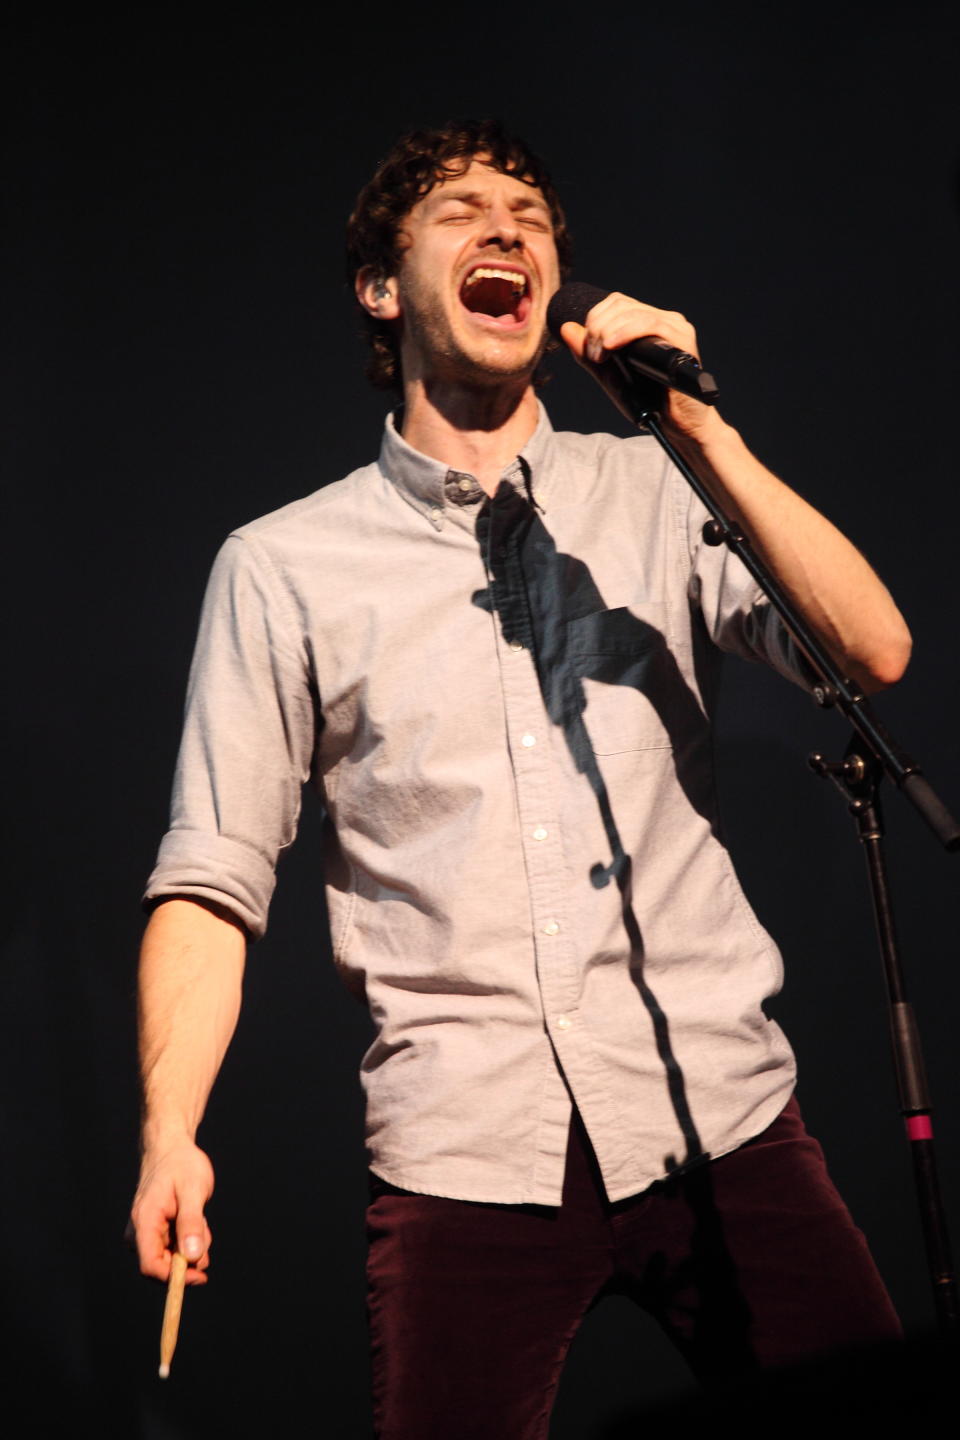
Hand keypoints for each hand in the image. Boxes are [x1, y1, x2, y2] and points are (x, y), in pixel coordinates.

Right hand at [130, 1139, 214, 1285]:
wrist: (171, 1147)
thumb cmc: (182, 1165)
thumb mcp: (192, 1190)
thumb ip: (191, 1223)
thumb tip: (192, 1257)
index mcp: (144, 1222)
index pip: (151, 1266)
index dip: (175, 1277)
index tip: (200, 1275)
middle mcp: (139, 1232)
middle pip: (162, 1266)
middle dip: (188, 1258)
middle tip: (204, 1231)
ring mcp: (145, 1232)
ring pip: (170, 1258)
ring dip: (191, 1246)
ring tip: (199, 1217)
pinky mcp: (153, 1231)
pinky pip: (172, 1247)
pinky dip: (188, 1239)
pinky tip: (193, 1217)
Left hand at [559, 291, 720, 441]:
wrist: (677, 426)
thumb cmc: (649, 403)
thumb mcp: (610, 378)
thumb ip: (588, 355)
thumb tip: (566, 328)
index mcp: (646, 323)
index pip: (614, 303)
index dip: (594, 318)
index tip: (588, 349)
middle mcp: (662, 319)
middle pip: (620, 304)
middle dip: (597, 327)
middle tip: (593, 355)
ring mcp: (675, 327)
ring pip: (633, 311)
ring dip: (607, 331)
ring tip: (601, 357)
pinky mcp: (683, 339)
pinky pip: (651, 324)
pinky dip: (626, 332)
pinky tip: (611, 346)